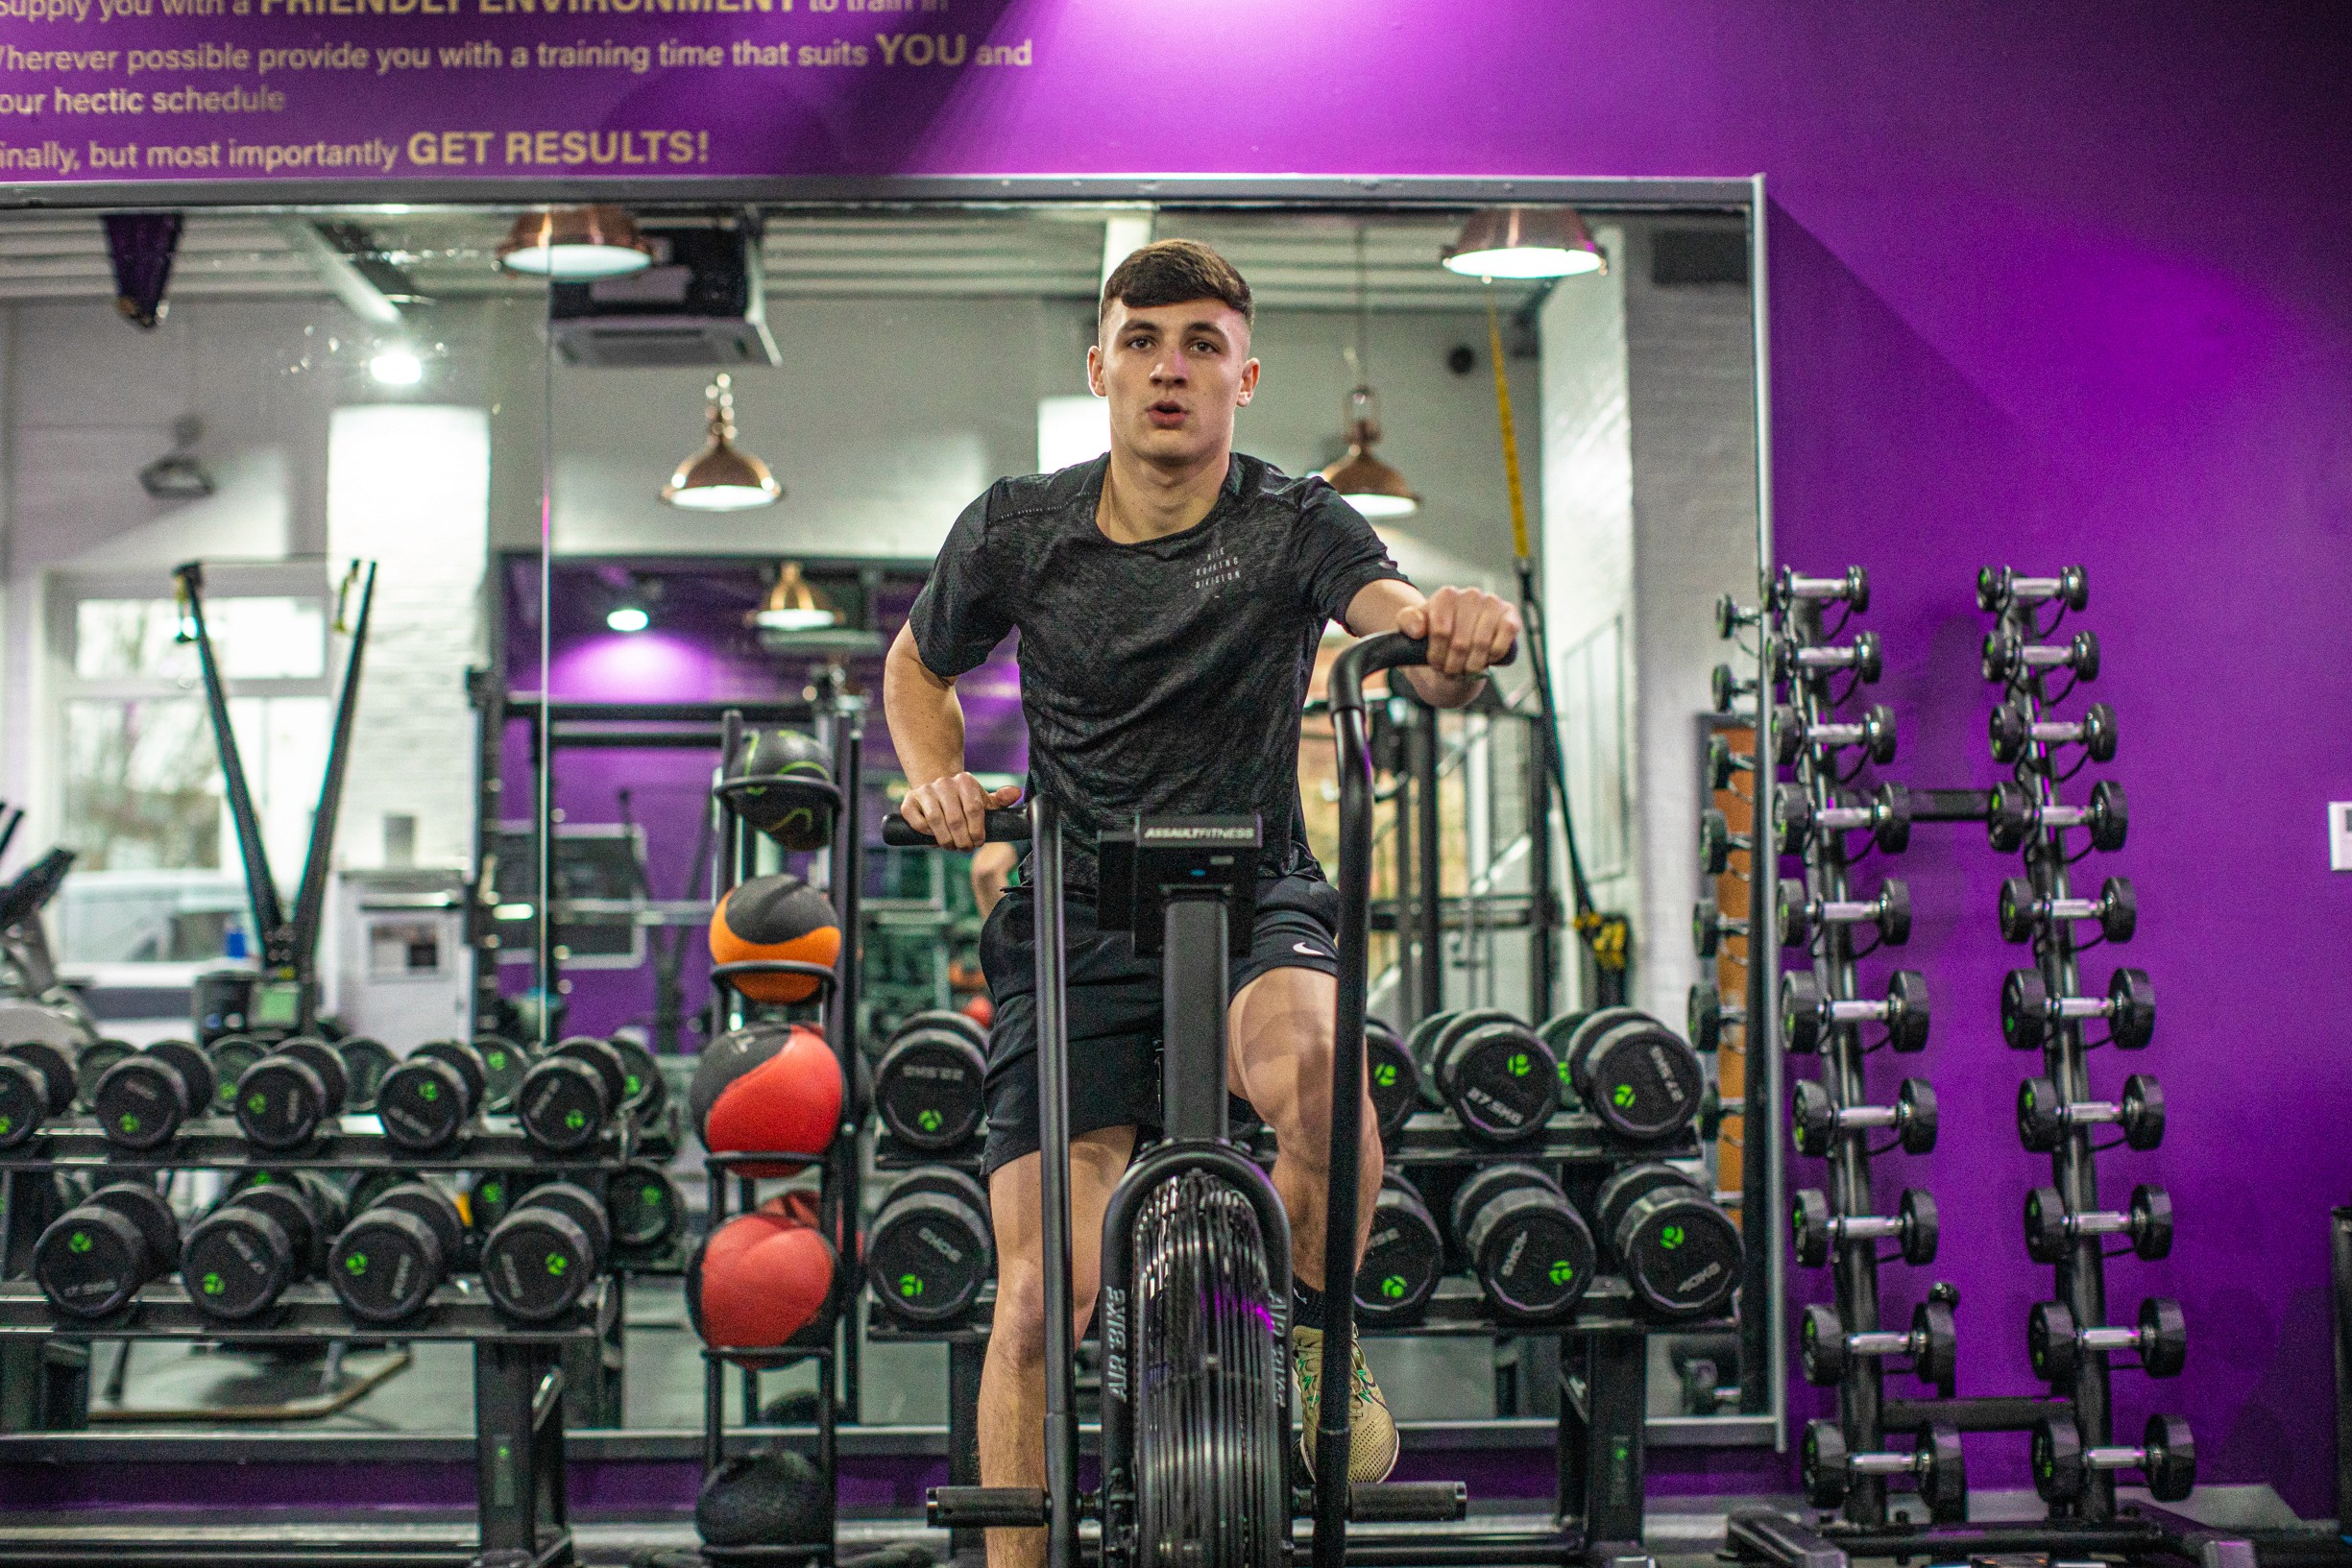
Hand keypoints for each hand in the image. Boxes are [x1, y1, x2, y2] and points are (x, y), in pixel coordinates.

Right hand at [901, 773, 1021, 849]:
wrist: (937, 791)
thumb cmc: (964, 800)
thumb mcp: (983, 800)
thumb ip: (1000, 800)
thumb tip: (1016, 793)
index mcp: (965, 781)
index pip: (974, 809)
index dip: (977, 830)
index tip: (978, 842)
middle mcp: (944, 783)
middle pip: (955, 818)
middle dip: (962, 839)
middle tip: (965, 848)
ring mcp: (925, 791)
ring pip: (935, 820)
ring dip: (945, 839)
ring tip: (951, 846)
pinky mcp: (909, 800)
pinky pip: (917, 821)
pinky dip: (926, 833)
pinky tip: (934, 838)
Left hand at [1396, 586, 1519, 678]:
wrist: (1458, 639)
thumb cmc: (1435, 634)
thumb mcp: (1412, 628)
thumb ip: (1407, 622)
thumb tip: (1418, 630)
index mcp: (1447, 595)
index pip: (1441, 632)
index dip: (1437, 655)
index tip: (1435, 664)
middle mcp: (1471, 595)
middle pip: (1460, 642)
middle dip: (1453, 664)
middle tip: (1450, 671)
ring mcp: (1493, 603)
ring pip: (1481, 644)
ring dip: (1472, 665)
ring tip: (1465, 669)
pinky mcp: (1511, 616)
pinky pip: (1504, 640)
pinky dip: (1494, 656)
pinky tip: (1486, 659)